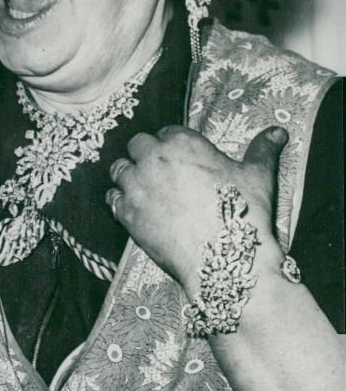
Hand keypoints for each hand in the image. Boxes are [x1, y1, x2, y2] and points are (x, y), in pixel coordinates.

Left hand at [106, 124, 287, 295]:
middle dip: (146, 154)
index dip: (172, 144)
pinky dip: (120, 201)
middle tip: (160, 172)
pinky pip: (112, 199)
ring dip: (129, 175)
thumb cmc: (243, 213)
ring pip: (118, 169)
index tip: (179, 159)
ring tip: (144, 188)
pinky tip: (134, 208)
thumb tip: (278, 132)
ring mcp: (137, 186)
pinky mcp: (127, 214)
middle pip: (137, 144)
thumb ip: (262, 149)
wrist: (226, 259)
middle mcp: (153, 158)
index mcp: (182, 141)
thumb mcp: (258, 176)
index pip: (167, 131)